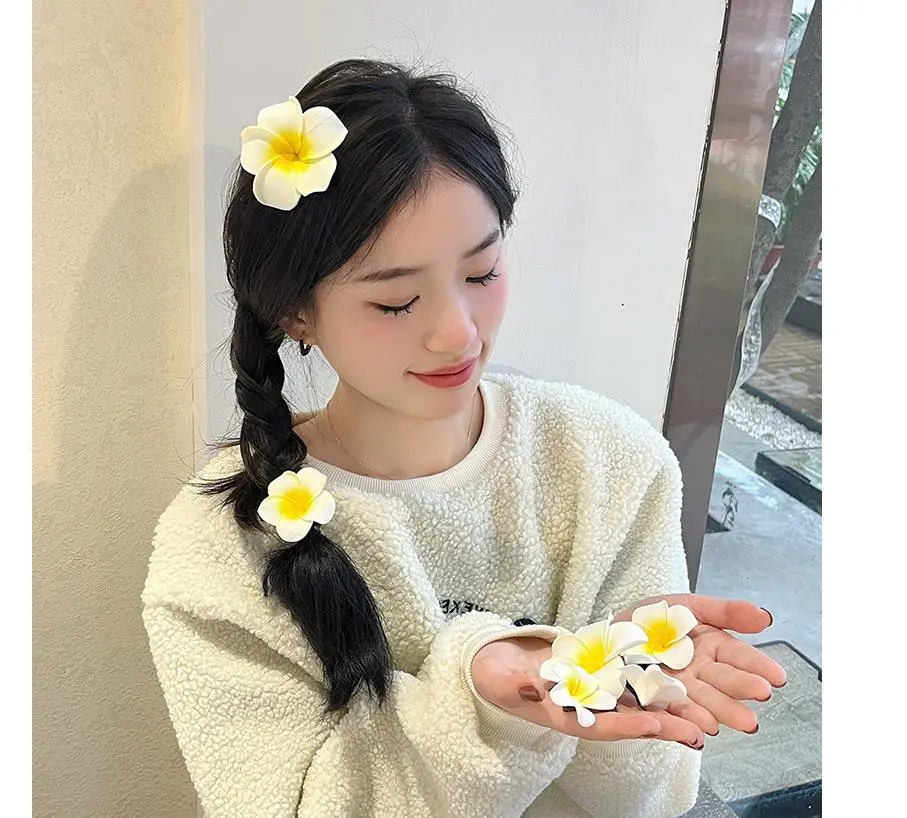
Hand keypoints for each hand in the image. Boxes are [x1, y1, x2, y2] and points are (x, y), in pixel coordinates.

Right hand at [471, 637, 705, 747]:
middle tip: (698, 733)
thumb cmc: (495, 676)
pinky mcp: (598, 672)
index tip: (653, 728)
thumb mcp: (500, 680)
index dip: (626, 727)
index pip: (598, 725)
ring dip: (667, 707)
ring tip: (703, 717)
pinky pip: (628, 678)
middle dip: (662, 725)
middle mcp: (585, 707)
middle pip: (628, 719)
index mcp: (563, 715)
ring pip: (635, 701)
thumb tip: (533, 687)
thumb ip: (517, 685)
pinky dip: (652, 680)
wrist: (497, 661)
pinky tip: (678, 678)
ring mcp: (593, 690)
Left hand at [613, 594, 787, 734]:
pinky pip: (660, 717)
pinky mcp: (645, 707)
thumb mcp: (686, 605)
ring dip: (709, 714)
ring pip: (693, 705)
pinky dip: (676, 726)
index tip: (776, 676)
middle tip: (759, 696)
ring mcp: (670, 692)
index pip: (735, 657)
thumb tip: (765, 617)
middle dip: (737, 692)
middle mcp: (693, 675)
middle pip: (718, 684)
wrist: (603, 636)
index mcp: (706, 649)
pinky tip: (692, 732)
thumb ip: (725, 611)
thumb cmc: (647, 621)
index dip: (755, 666)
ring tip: (721, 722)